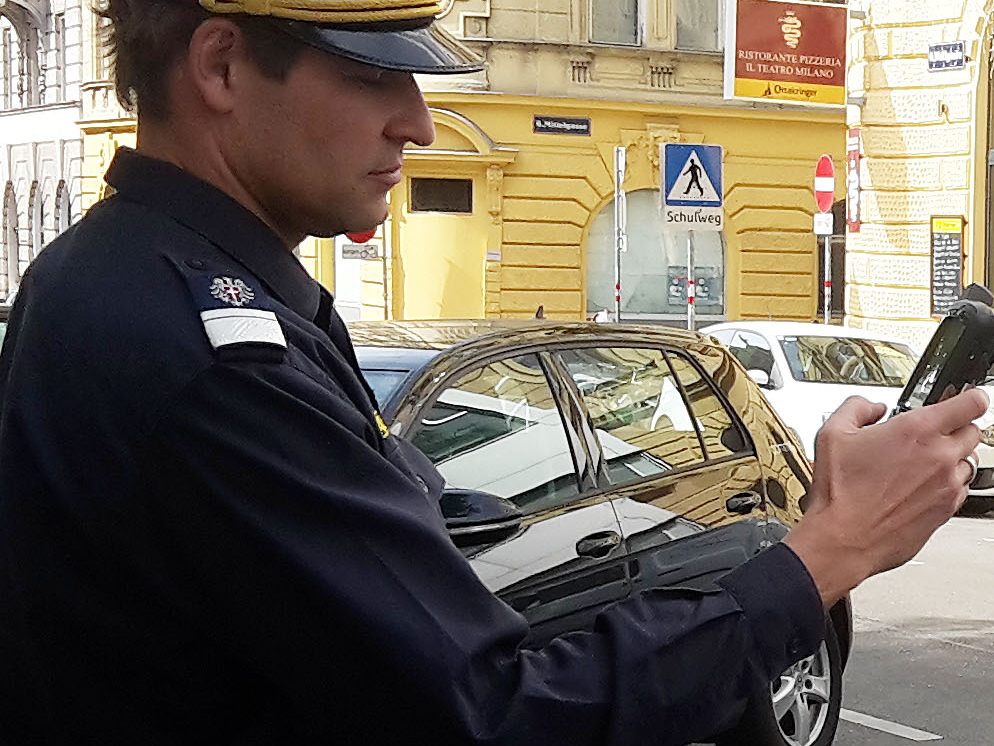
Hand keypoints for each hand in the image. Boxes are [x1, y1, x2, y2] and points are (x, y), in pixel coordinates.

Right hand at [785, 390, 987, 607]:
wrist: (843, 538)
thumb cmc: (839, 492)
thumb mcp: (832, 433)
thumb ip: (857, 407)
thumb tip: (872, 407)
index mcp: (917, 430)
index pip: (972, 402)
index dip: (970, 397)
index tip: (963, 398)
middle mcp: (940, 456)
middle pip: (974, 431)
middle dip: (955, 428)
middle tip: (931, 434)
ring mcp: (947, 485)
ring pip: (969, 462)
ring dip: (951, 458)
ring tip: (921, 463)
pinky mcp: (947, 511)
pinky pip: (960, 489)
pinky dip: (946, 484)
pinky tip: (918, 487)